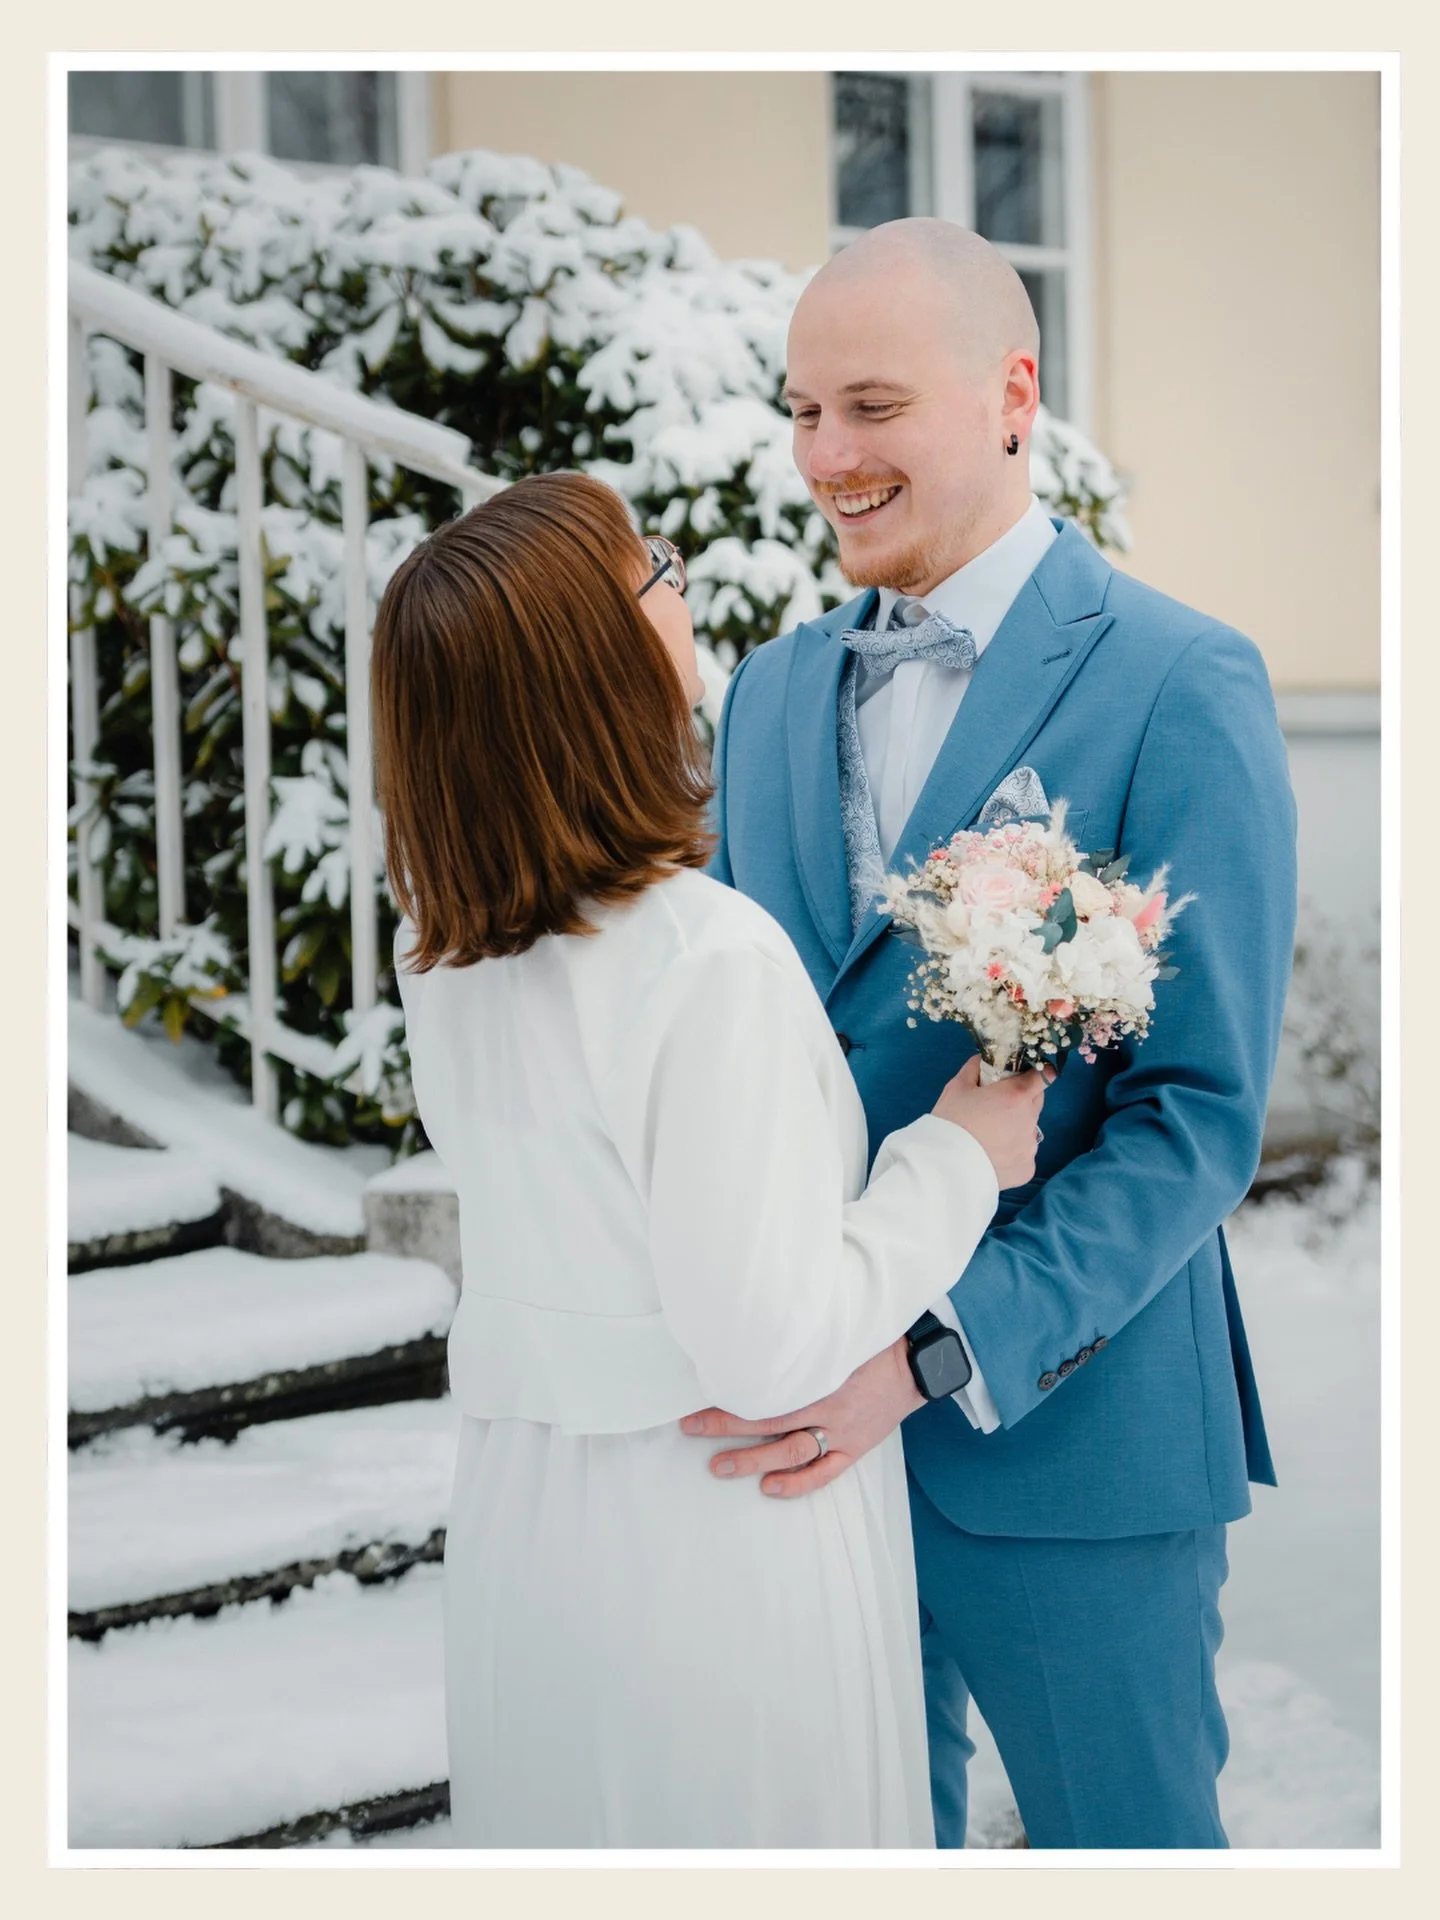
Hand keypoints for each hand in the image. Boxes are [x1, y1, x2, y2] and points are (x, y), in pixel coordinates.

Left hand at [679, 1338, 923, 1498]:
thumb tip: (757, 1332)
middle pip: (768, 1418)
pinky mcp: (855, 1447)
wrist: (916, 1363)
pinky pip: (824, 1472)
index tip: (700, 1392)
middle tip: (692, 1427)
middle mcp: (827, 1404)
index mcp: (820, 1371)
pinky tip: (770, 1487)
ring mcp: (842, 1430)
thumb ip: (801, 1339)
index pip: (766, 1386)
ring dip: (752, 1459)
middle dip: (726, 1424)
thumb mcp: (835, 1329)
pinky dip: (797, 1483)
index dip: (731, 1391)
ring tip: (719, 1466)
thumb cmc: (872, 1340)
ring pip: (791, 1450)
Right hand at [932, 1056, 1050, 1188]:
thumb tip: (983, 1059)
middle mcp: (1030, 1120)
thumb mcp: (956, 1087)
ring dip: (1017, 1128)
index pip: (1042, 1077)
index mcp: (1016, 1095)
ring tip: (990, 1136)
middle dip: (1022, 1100)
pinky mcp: (1027, 1168)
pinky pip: (1024, 1154)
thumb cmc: (950, 1123)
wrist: (944, 1167)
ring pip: (1029, 1130)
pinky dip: (1012, 1153)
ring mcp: (1030, 1147)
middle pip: (1036, 1102)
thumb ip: (975, 1068)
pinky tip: (992, 1155)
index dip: (1032, 1075)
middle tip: (996, 1107)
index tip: (1022, 1077)